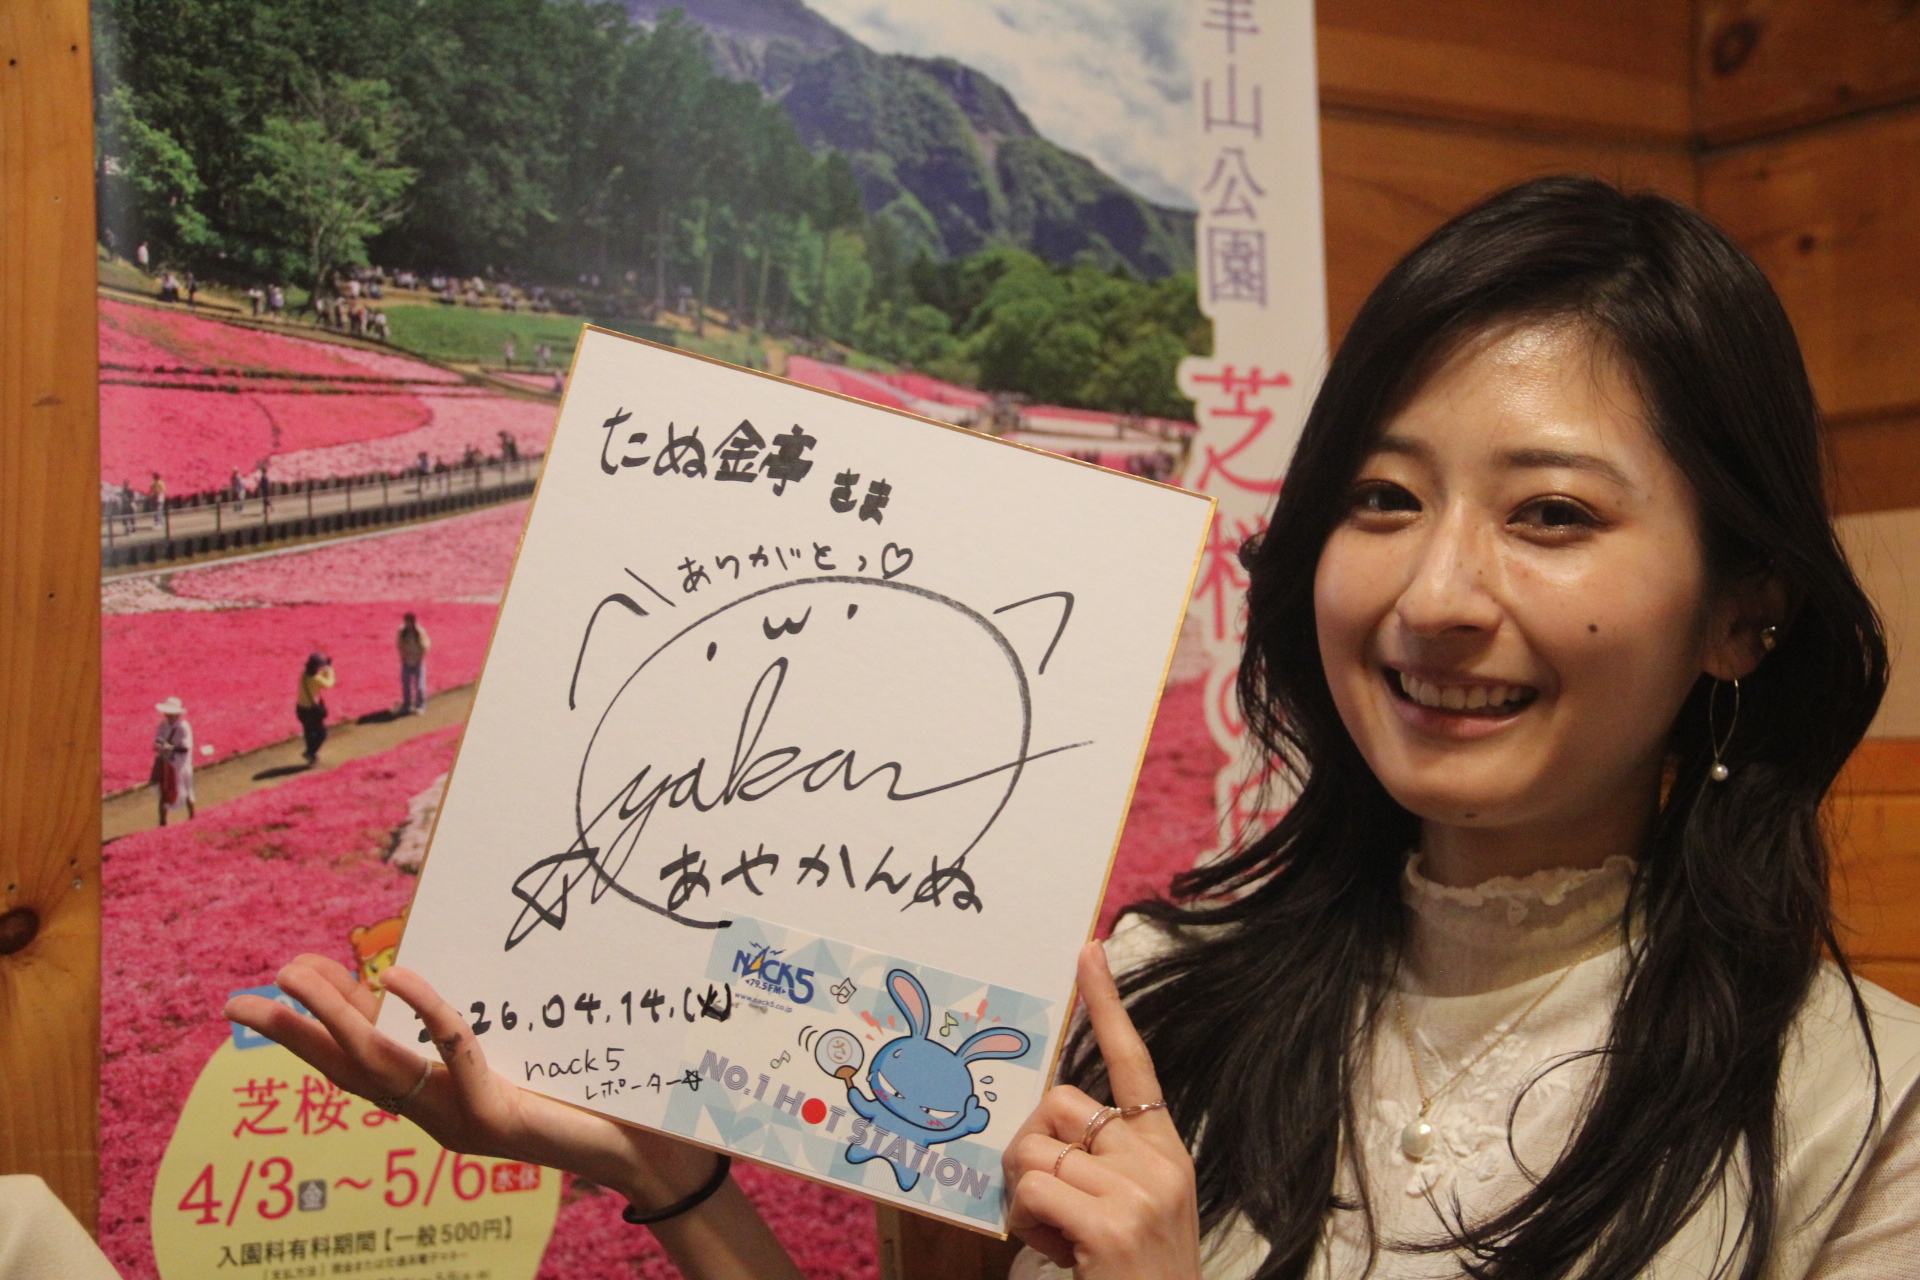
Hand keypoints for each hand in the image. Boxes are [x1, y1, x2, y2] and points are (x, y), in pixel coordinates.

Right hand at [222, 955, 713, 1209]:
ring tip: (296, 978)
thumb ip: (481, 1025)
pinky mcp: (496, 1121)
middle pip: (350, 1070)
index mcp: (436, 1103)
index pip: (358, 1067)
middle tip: (242, 996)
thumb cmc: (586, 1096)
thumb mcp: (521, 1054)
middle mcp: (437, 1118)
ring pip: (383, 1065)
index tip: (279, 986)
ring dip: (335, 1019)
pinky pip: (454, 1057)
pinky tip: (395, 976)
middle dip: (292, 1034)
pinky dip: (426, 1014)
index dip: (312, 1032)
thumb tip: (442, 968)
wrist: (644, 1151)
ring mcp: (461, 1122)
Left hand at [1003, 943, 1200, 1278]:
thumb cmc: (1135, 1274)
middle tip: (1048, 1203)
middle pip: (1060, 1106)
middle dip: (1034, 1149)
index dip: (1107, 1004)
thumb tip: (1044, 1130)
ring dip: (1028, 1198)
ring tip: (1061, 1238)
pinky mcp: (1113, 1222)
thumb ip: (1102, 1160)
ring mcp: (1140, 1191)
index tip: (1087, 952)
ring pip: (1038, 1152)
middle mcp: (1159, 1161)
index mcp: (1165, 1150)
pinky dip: (1029, 1223)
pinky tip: (1061, 1251)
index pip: (1134, 1062)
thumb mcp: (1132, 1206)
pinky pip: (1035, 1190)